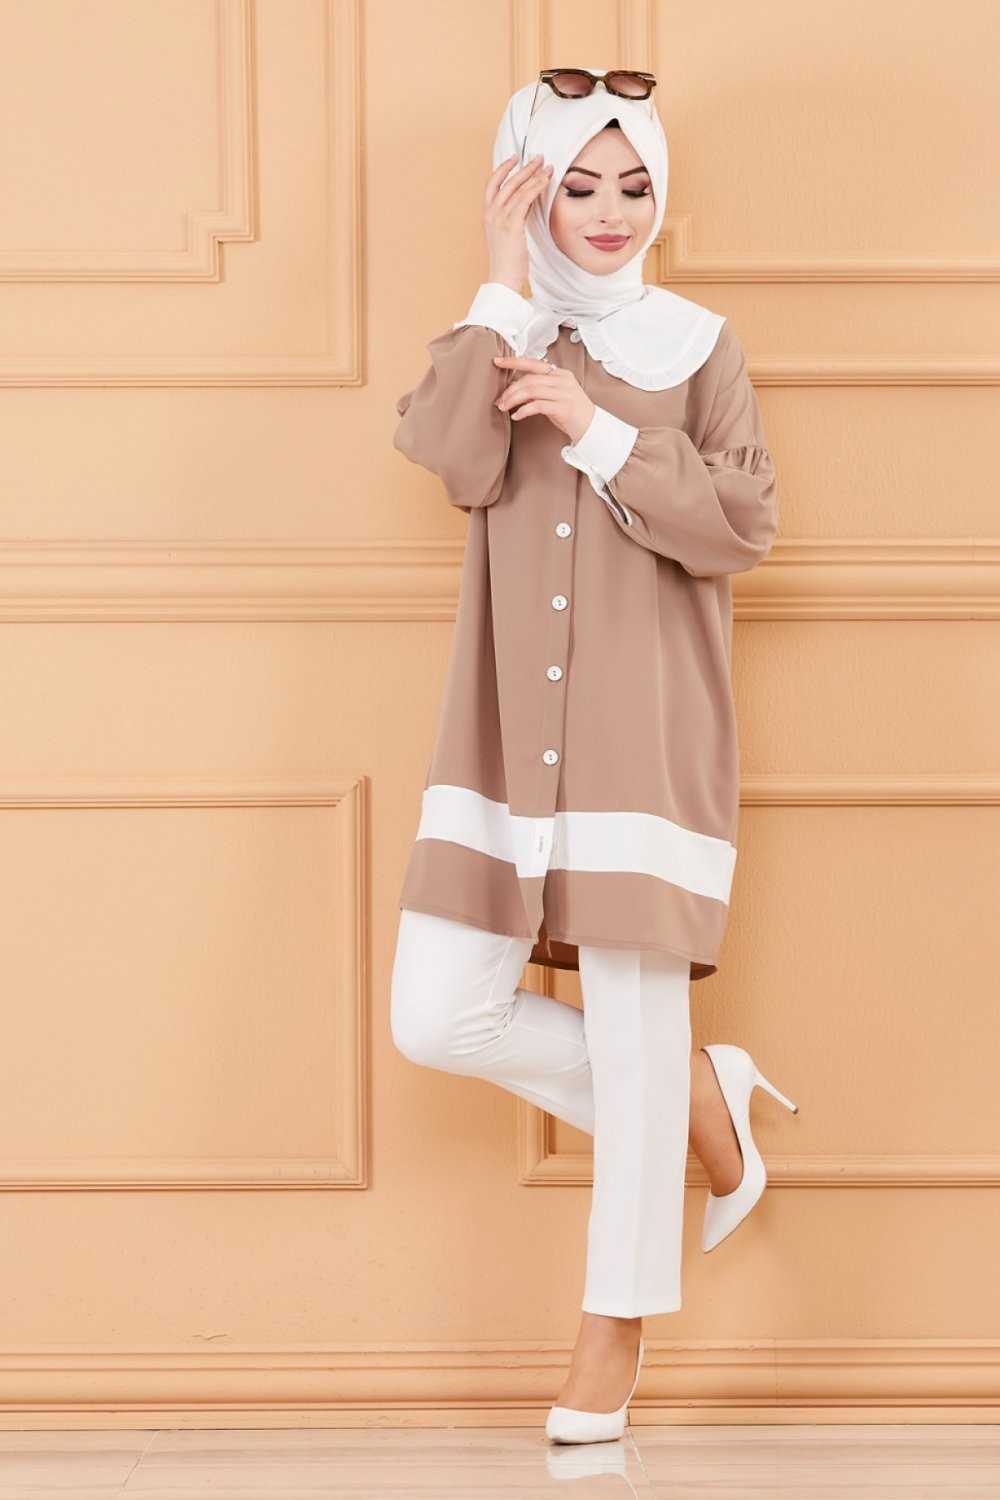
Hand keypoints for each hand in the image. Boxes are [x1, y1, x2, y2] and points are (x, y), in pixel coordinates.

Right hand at [484, 153, 552, 290]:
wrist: (503, 278)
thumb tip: (527, 203)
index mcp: (487, 215)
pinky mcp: (511, 225)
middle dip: (524, 167)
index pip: (492, 184)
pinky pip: (525, 199)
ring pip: (518, 188)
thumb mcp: (506, 235)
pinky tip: (545, 181)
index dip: (503, 168)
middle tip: (539, 157)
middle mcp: (491, 213)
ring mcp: (500, 219)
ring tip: (547, 167)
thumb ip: (512, 217)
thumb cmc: (507, 261)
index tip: (515, 158)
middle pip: (508, 182)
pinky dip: (536, 187)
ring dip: (534, 175)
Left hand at [492, 355, 595, 444]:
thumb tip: (513, 386)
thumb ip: (537, 388)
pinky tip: (517, 416)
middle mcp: (562, 380)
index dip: (514, 362)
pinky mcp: (563, 408)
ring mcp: (564, 393)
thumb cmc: (572, 412)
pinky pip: (538, 405)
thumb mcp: (554, 395)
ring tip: (504, 407)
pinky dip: (524, 410)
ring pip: (531, 390)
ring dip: (514, 399)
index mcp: (560, 374)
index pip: (533, 363)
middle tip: (500, 400)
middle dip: (510, 390)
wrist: (591, 426)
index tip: (498, 361)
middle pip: (529, 379)